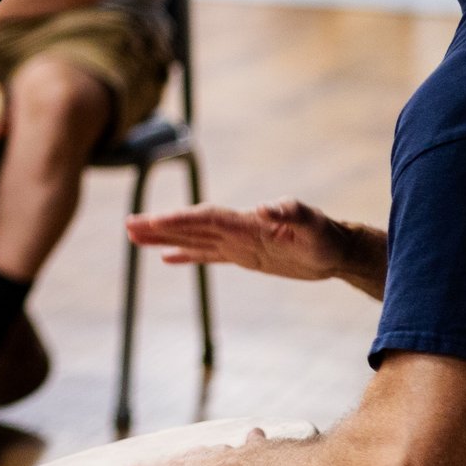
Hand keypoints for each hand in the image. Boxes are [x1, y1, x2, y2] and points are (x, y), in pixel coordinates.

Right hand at [125, 199, 358, 281]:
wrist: (337, 249)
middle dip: (160, 226)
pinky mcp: (243, 255)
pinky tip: (166, 258)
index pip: (207, 219)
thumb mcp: (314, 226)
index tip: (153, 221)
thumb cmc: (327, 236)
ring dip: (164, 238)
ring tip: (133, 236)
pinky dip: (185, 255)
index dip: (180, 220)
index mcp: (248, 222)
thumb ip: (291, 213)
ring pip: (193, 239)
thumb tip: (266, 207)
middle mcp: (237, 229)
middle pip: (191, 226)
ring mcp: (237, 242)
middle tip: (128, 225)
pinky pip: (207, 255)